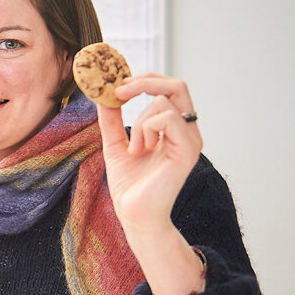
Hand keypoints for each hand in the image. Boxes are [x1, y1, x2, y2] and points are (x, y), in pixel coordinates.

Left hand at [97, 72, 205, 294]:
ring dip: (139, 121)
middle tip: (118, 91)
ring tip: (134, 148)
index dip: (145, 79)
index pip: (169, 89)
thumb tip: (103, 95)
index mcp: (174, 128)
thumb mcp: (114, 145)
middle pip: (177, 85)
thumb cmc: (130, 186)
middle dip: (144, 81)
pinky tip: (140, 150)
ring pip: (166, 101)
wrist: (134, 215)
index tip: (117, 85)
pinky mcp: (188, 150)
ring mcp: (190, 140)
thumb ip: (112, 120)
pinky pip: (168, 118)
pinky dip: (146, 128)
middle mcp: (187, 131)